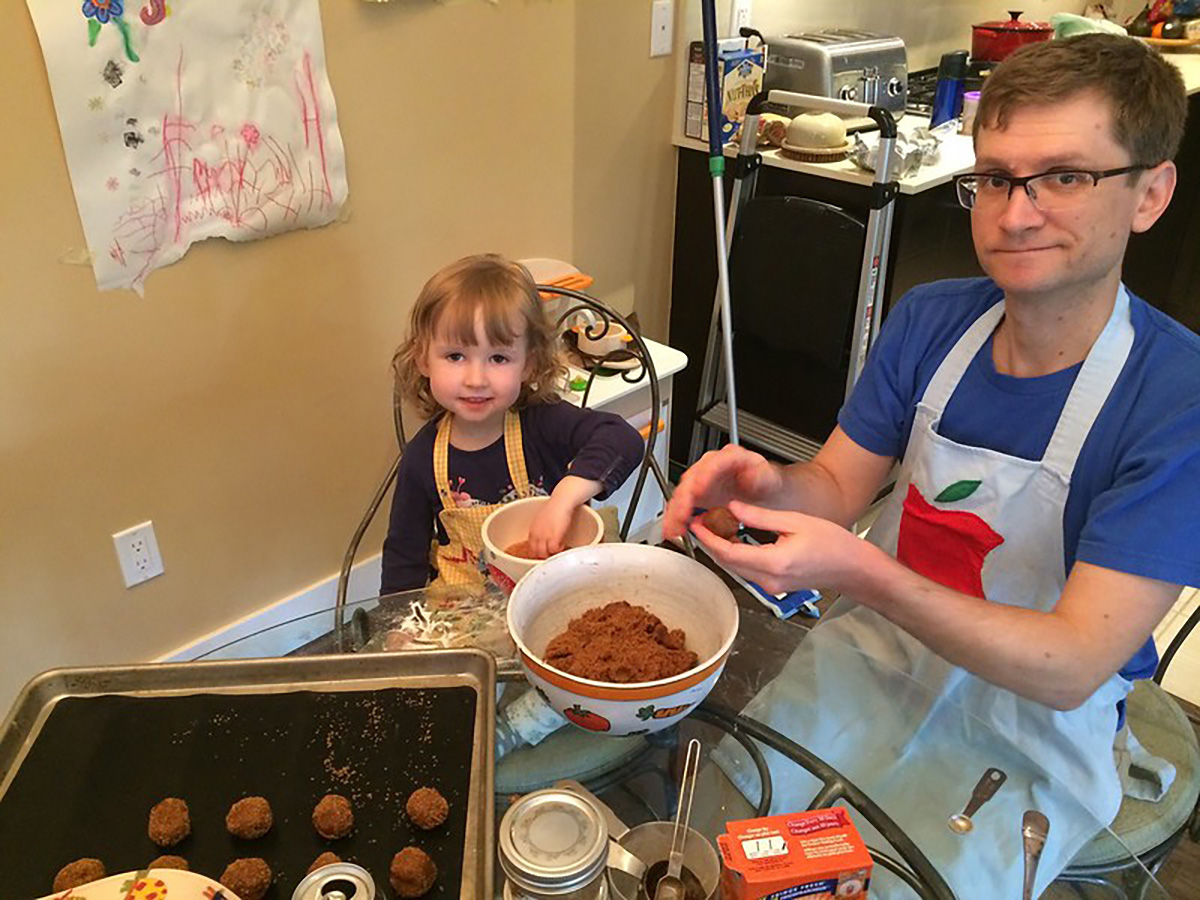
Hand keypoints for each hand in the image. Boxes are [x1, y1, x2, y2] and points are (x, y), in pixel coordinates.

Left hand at [525, 496, 576, 558]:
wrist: (561, 501)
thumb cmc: (554, 507)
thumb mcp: (541, 519)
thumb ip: (540, 529)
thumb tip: (542, 536)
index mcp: (532, 530)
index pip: (530, 548)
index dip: (537, 553)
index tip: (543, 554)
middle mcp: (536, 534)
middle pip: (535, 553)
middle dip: (543, 556)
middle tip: (551, 555)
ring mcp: (545, 536)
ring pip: (544, 554)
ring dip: (551, 555)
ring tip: (557, 551)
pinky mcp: (554, 536)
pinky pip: (554, 550)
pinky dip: (558, 550)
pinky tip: (562, 545)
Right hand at [662, 445, 783, 539]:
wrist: (765, 495)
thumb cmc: (766, 485)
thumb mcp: (769, 479)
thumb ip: (760, 475)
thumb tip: (751, 475)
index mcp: (731, 457)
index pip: (713, 463)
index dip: (703, 476)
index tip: (698, 490)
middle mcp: (712, 466)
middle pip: (691, 479)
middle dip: (683, 499)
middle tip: (681, 516)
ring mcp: (701, 480)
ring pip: (682, 493)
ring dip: (676, 512)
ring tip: (674, 528)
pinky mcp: (696, 494)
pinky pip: (681, 504)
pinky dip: (676, 517)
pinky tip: (673, 529)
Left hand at [689, 500, 868, 593]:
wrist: (853, 569)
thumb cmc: (834, 546)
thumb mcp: (794, 521)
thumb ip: (759, 516)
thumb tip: (733, 508)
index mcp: (773, 562)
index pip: (728, 552)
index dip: (707, 537)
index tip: (696, 523)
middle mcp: (769, 580)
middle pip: (726, 563)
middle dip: (709, 543)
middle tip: (700, 522)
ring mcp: (771, 587)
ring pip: (734, 568)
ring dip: (721, 549)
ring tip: (713, 527)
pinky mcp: (773, 587)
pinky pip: (746, 571)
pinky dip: (735, 555)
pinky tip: (732, 539)